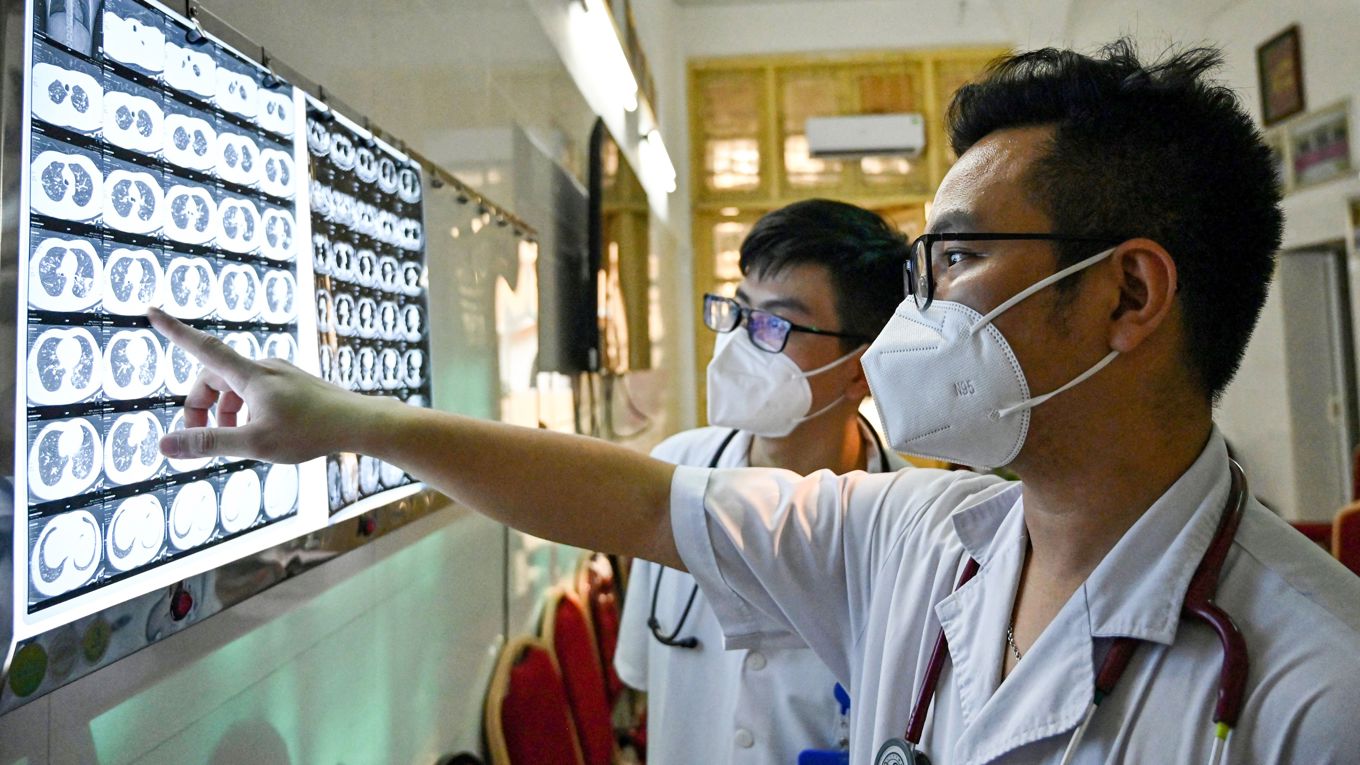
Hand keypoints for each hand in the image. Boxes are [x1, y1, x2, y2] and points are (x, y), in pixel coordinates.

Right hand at [148, 307, 377, 462]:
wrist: (359, 424)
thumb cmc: (311, 432)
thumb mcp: (254, 443)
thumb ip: (208, 443)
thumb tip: (164, 445)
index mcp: (251, 375)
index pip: (202, 347)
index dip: (174, 331)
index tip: (151, 311)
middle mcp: (264, 367)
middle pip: (214, 376)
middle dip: (202, 405)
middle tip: (202, 439)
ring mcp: (280, 374)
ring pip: (236, 387)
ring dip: (226, 412)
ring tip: (236, 440)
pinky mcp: (293, 383)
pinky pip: (256, 390)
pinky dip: (246, 410)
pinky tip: (261, 434)